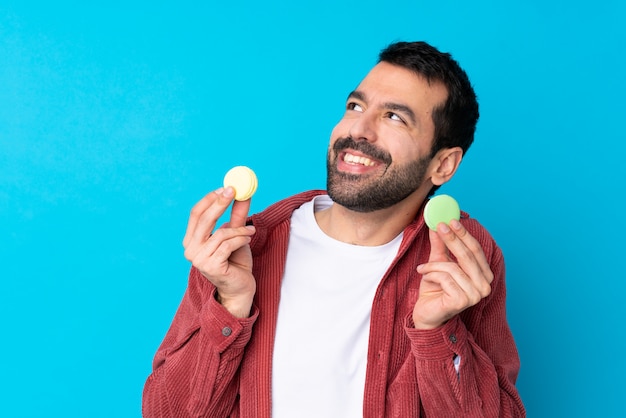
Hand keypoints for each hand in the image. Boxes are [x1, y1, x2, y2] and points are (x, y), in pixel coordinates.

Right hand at [182, 187, 256, 317]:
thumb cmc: (236, 261)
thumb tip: (243, 193)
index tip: (226, 188)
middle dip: (220, 203)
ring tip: (251, 232)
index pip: (196, 214)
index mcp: (192, 240)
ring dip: (239, 229)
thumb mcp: (235, 234)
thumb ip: (236, 216)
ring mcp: (199, 259)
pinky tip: (248, 241)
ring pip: (220, 233)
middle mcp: (191, 249)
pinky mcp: (211, 266)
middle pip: (203, 219)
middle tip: (234, 191)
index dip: (210, 199)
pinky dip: (240, 239)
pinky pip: (227, 244)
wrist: (240, 287)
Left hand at [413, 219, 492, 329]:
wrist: (426, 314)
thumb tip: (437, 225)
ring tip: (423, 268)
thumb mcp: (437, 263)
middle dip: (452, 239)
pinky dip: (432, 274)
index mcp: (483, 274)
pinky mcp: (462, 301)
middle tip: (439, 226)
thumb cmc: (435, 290)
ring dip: (434, 264)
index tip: (451, 220)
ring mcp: (475, 295)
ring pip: (453, 267)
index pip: (476, 250)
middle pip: (468, 256)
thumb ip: (440, 246)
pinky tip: (425, 277)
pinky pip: (445, 278)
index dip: (464, 234)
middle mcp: (484, 285)